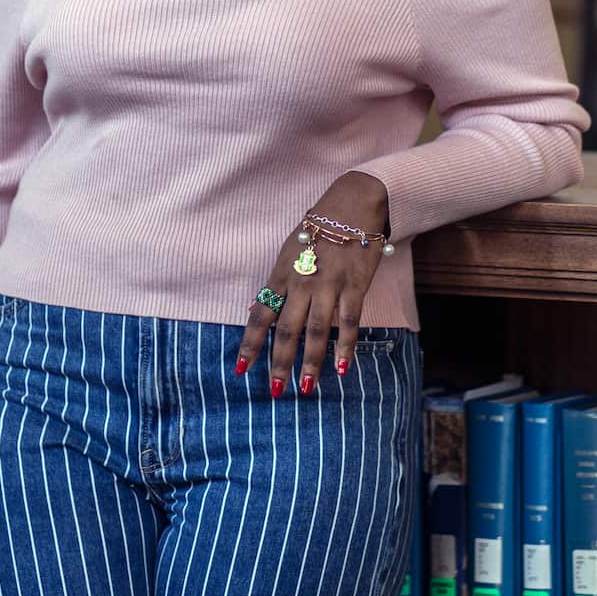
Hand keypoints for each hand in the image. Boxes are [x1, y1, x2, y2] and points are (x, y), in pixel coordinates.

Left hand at [237, 171, 390, 393]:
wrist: (352, 205)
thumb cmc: (317, 228)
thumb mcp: (288, 250)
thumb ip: (274, 283)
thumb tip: (254, 310)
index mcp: (282, 274)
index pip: (261, 316)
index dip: (251, 344)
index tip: (242, 369)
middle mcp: (302, 282)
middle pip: (288, 330)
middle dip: (280, 362)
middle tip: (274, 391)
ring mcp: (329, 285)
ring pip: (318, 331)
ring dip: (311, 362)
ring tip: (305, 387)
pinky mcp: (354, 286)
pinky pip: (349, 322)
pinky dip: (346, 347)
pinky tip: (342, 368)